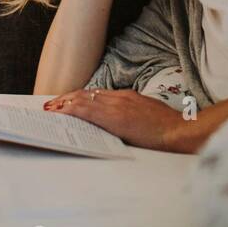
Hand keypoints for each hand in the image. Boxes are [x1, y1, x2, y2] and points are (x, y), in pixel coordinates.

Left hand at [42, 87, 195, 153]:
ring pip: (83, 100)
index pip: (96, 94)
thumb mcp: (147, 115)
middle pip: (86, 94)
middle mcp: (119, 97)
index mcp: (127, 97)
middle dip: (67, 99)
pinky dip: (71, 110)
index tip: (67, 101)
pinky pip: (87, 110)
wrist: (177, 132)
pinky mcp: (114, 116)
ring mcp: (116, 105)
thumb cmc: (167, 128)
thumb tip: (119, 122)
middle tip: (51, 105)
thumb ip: (130, 115)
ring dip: (64, 104)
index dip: (79, 97)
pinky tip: (62, 113)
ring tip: (50, 109)